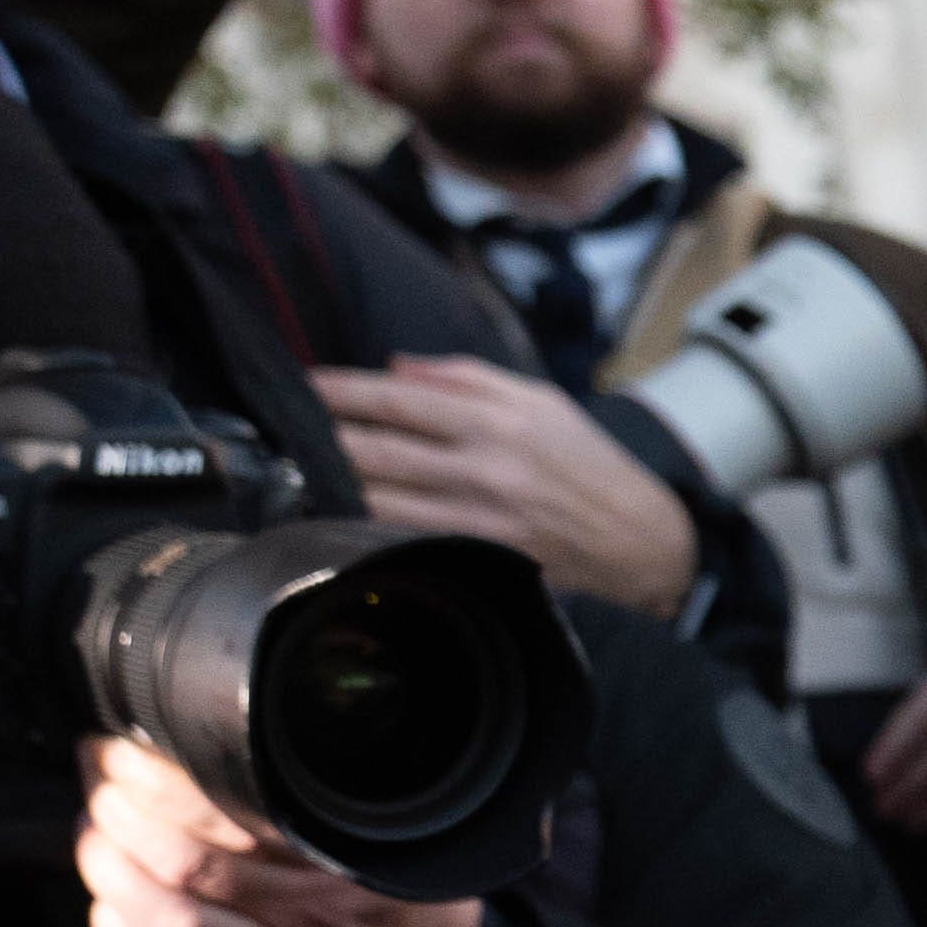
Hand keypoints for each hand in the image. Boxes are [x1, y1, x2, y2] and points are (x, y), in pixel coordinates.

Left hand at [76, 737, 478, 926]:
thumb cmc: (378, 872)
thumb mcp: (365, 813)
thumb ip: (297, 781)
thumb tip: (198, 727)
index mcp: (336, 858)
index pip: (231, 818)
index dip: (158, 781)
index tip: (124, 747)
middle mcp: (303, 913)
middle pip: (185, 865)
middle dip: (119, 811)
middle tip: (99, 776)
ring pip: (167, 921)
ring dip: (109, 867)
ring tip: (95, 827)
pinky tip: (108, 896)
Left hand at [315, 356, 698, 615]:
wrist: (638, 541)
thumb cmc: (590, 466)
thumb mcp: (542, 401)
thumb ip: (468, 377)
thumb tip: (397, 369)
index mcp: (499, 421)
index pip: (399, 400)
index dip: (343, 390)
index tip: (306, 383)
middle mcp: (484, 469)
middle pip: (376, 449)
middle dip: (323, 434)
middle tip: (287, 424)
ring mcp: (477, 519)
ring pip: (378, 499)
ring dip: (334, 481)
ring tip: (303, 466)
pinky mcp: (475, 556)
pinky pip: (401, 536)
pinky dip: (365, 521)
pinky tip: (342, 510)